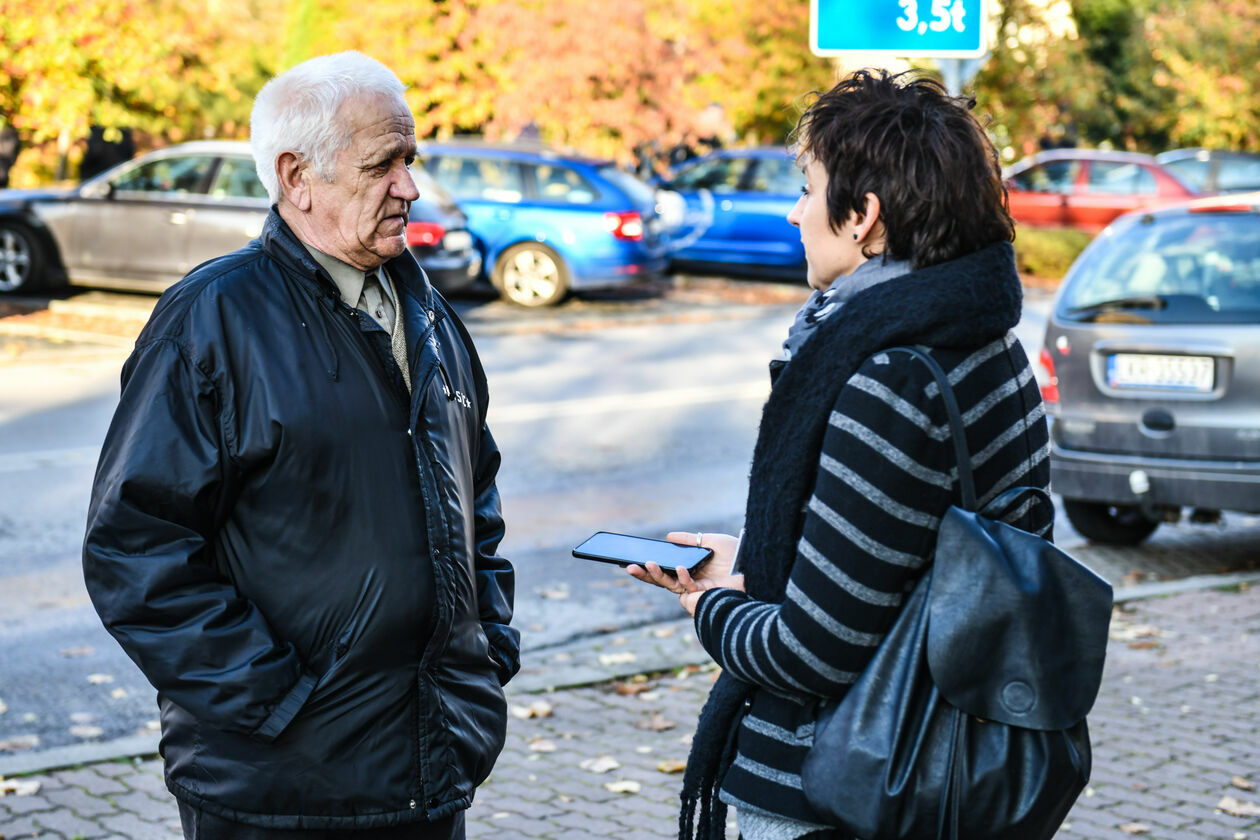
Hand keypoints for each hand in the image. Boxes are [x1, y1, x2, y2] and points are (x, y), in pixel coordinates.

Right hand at [626, 531, 744, 615]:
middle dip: (645, 574)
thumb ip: (690, 540)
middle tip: (628, 566)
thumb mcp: (711, 542)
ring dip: (657, 575)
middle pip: (662, 580)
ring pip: (670, 585)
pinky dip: (683, 577)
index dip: (650, 566)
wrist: (757, 567)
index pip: (666, 569)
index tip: (634, 559)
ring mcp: (696, 592)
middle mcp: (691, 583)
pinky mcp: (703, 598)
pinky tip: (680, 567)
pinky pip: (687, 588)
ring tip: (646, 564)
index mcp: (691, 570)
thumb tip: (668, 537)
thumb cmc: (738, 556)